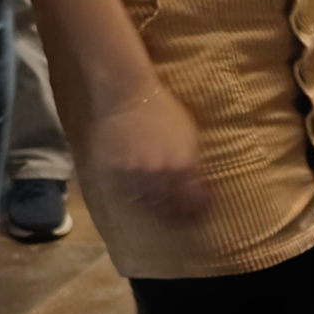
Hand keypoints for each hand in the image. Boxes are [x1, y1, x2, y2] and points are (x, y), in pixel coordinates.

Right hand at [91, 84, 210, 225]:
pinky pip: (125, 194)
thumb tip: (198, 185)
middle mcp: (159, 175)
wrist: (128, 95)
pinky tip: (140, 198)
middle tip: (181, 218)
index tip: (200, 210)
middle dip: (178, 214)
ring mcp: (134, 175)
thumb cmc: (163, 110)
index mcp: (182, 166)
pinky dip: (134, 198)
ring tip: (161, 211)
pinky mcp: (113, 172)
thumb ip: (193, 163)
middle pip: (170, 206)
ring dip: (156, 209)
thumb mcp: (189, 136)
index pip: (192, 200)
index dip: (197, 208)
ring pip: (147, 204)